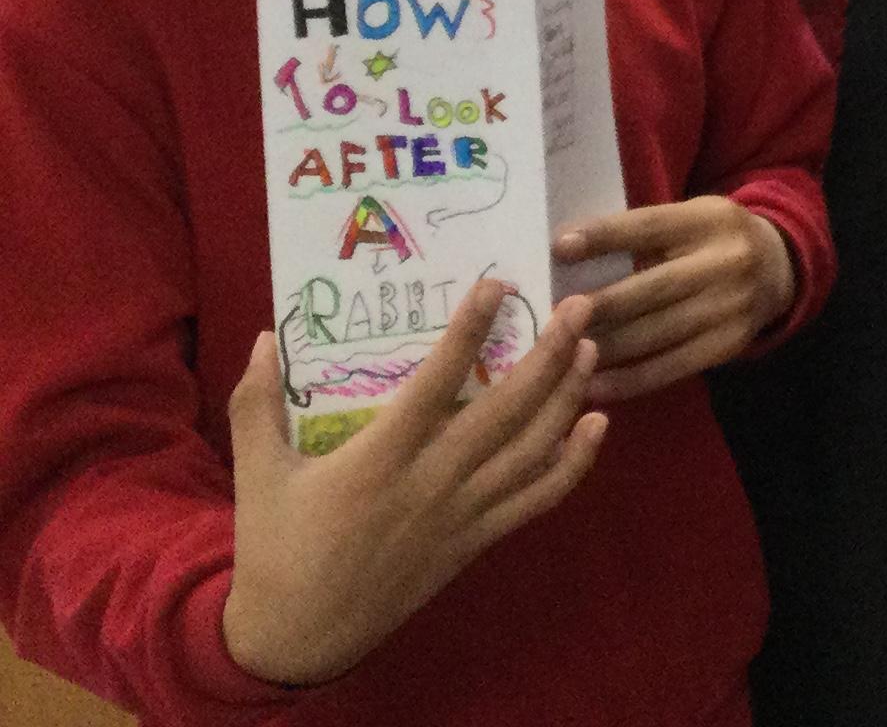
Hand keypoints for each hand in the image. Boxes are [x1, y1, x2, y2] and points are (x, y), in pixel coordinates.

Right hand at [221, 282, 604, 686]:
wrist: (298, 635)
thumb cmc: (276, 548)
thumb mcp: (255, 473)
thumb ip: (256, 404)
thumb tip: (262, 339)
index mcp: (379, 458)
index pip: (435, 382)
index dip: (469, 331)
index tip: (497, 284)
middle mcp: (430, 481)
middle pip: (505, 410)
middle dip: (548, 354)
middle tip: (578, 306)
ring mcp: (461, 513)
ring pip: (531, 449)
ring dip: (567, 397)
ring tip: (591, 349)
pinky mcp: (475, 541)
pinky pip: (535, 499)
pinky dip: (574, 463)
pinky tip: (598, 425)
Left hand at [557, 199, 795, 403]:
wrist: (779, 268)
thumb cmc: (712, 239)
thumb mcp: (689, 219)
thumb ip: (644, 234)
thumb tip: (569, 254)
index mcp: (708, 221)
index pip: (650, 227)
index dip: (605, 237)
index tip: (559, 248)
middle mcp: (725, 262)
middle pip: (652, 288)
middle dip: (599, 306)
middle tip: (552, 318)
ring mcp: (730, 307)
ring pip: (656, 333)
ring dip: (604, 348)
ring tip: (562, 355)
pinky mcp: (729, 344)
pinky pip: (670, 367)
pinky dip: (628, 380)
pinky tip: (593, 384)